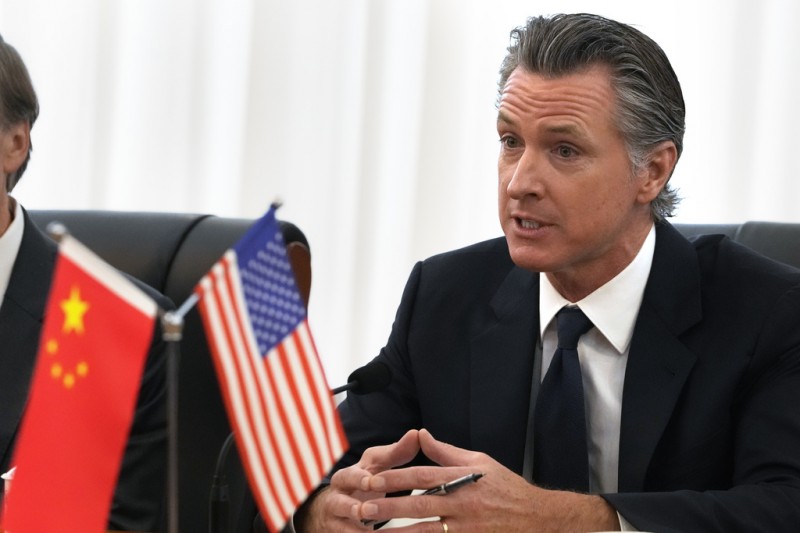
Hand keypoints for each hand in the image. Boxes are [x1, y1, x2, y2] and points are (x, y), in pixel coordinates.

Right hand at [297, 429, 421, 531]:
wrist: (335, 508)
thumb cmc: (362, 480)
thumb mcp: (376, 466)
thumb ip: (396, 453)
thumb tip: (416, 434)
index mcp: (346, 477)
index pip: (350, 476)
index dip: (359, 479)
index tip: (370, 481)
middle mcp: (336, 499)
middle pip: (339, 503)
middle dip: (351, 507)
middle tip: (363, 510)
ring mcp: (335, 521)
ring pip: (342, 528)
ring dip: (355, 530)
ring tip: (368, 530)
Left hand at [356, 429, 619, 531]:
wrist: (538, 519)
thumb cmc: (507, 488)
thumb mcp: (479, 461)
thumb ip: (446, 451)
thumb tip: (420, 434)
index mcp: (463, 479)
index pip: (422, 476)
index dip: (395, 477)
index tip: (371, 478)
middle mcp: (463, 503)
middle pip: (418, 505)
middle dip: (388, 506)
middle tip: (362, 508)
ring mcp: (465, 528)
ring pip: (424, 532)